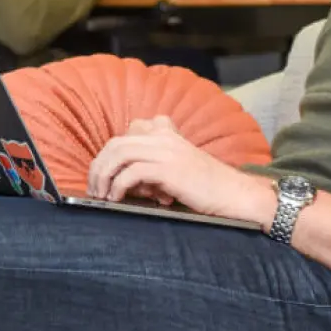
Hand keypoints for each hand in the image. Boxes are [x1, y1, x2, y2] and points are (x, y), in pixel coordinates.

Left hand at [87, 116, 275, 224]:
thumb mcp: (179, 166)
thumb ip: (155, 164)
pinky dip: (118, 187)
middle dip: (99, 166)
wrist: (235, 194)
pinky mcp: (169, 170)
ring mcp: (166, 151)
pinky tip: (117, 199)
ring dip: (104, 176)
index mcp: (167, 132)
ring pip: (119, 154)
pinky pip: (131, 173)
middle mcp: (164, 136)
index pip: (127, 132)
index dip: (110, 153)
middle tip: (95, 188)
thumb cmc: (207, 187)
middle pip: (116, 143)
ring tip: (101, 195)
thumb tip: (125, 181)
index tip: (106, 174)